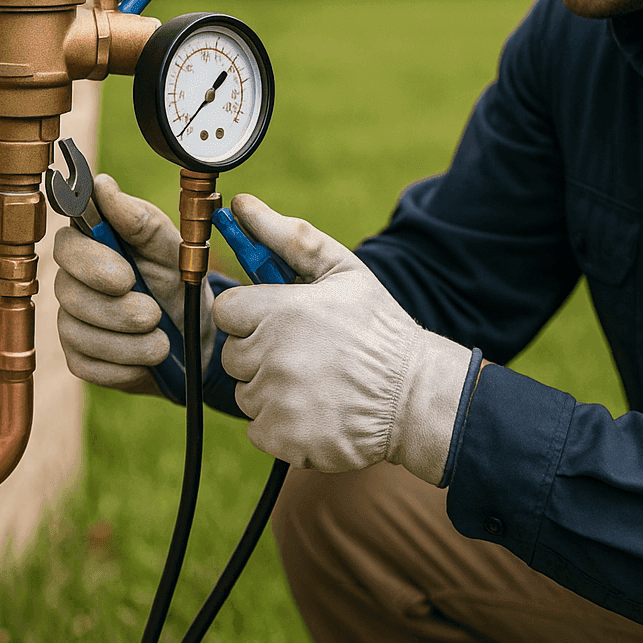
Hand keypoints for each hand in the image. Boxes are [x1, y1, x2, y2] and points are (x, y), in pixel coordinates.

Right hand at [53, 174, 212, 394]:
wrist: (197, 335)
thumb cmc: (178, 280)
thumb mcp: (172, 248)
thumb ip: (140, 220)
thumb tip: (102, 185)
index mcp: (92, 245)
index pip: (65, 246)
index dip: (90, 263)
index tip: (126, 277)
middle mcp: (72, 282)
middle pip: (68, 293)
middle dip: (117, 309)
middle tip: (153, 314)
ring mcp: (72, 321)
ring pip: (79, 332)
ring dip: (129, 341)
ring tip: (161, 340)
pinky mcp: (80, 358)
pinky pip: (89, 365)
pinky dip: (126, 365)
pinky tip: (148, 357)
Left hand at [211, 195, 471, 484]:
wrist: (415, 397)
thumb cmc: (379, 329)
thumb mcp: (342, 271)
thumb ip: (287, 236)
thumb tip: (242, 205)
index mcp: (281, 310)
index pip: (228, 311)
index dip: (253, 316)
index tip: (281, 322)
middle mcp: (272, 355)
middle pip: (233, 354)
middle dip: (261, 353)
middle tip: (306, 353)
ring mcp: (275, 400)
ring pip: (245, 392)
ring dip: (271, 390)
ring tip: (317, 383)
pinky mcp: (281, 438)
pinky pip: (258, 427)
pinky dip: (281, 424)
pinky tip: (316, 411)